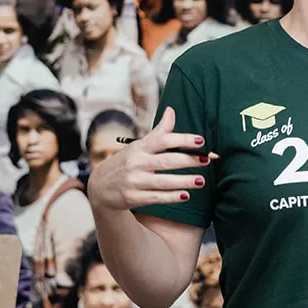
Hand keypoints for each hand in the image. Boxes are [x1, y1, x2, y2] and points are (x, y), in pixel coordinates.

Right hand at [87, 107, 207, 212]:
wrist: (100, 187)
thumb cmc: (126, 162)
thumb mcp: (139, 146)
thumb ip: (158, 132)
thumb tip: (171, 110)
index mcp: (140, 147)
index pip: (163, 139)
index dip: (182, 139)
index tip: (200, 140)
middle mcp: (136, 162)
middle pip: (166, 161)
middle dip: (188, 160)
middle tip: (207, 160)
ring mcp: (134, 181)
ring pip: (164, 181)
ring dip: (184, 181)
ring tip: (201, 181)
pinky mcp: (132, 197)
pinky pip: (156, 197)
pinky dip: (172, 197)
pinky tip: (186, 196)